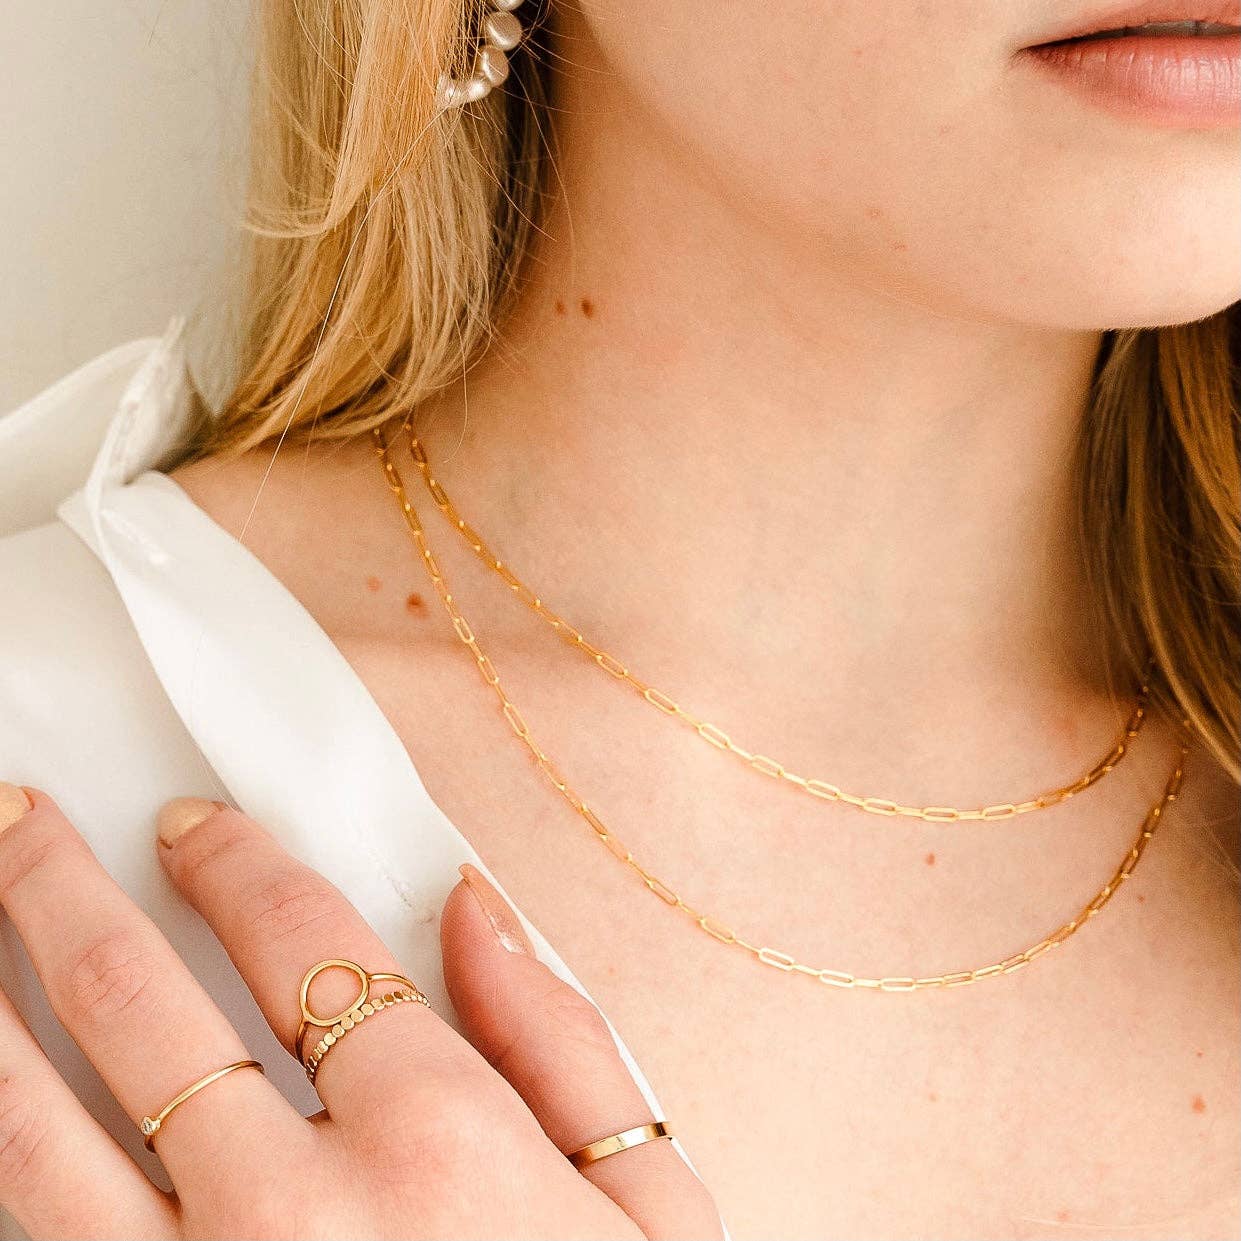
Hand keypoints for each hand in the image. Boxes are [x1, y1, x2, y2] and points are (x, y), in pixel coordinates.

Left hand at [0, 786, 721, 1239]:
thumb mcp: (654, 1209)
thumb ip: (563, 1038)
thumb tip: (470, 903)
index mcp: (438, 1137)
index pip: (303, 940)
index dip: (232, 861)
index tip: (185, 823)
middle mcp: (295, 1208)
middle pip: (139, 1002)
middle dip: (58, 891)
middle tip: (15, 817)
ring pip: (33, 1130)